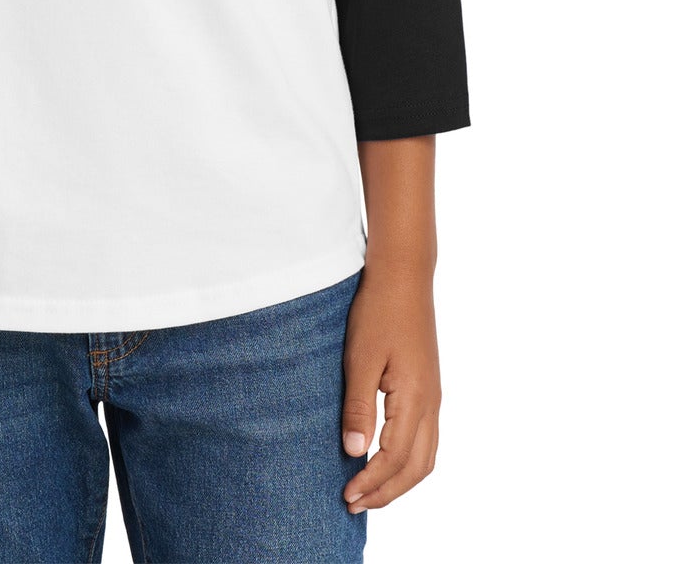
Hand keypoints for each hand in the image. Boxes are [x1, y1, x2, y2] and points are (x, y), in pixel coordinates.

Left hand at [340, 258, 440, 513]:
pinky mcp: (429, 389)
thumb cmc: (378, 311)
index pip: (395, 458)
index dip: (371, 482)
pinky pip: (427, 440)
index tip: (346, 495)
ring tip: (368, 490)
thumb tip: (354, 452)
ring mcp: (434, 397)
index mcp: (415, 398)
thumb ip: (359, 407)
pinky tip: (385, 459)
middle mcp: (431, 403)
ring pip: (426, 457)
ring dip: (399, 480)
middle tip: (354, 504)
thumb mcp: (360, 358)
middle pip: (417, 467)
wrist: (404, 276)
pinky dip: (408, 461)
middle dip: (387, 492)